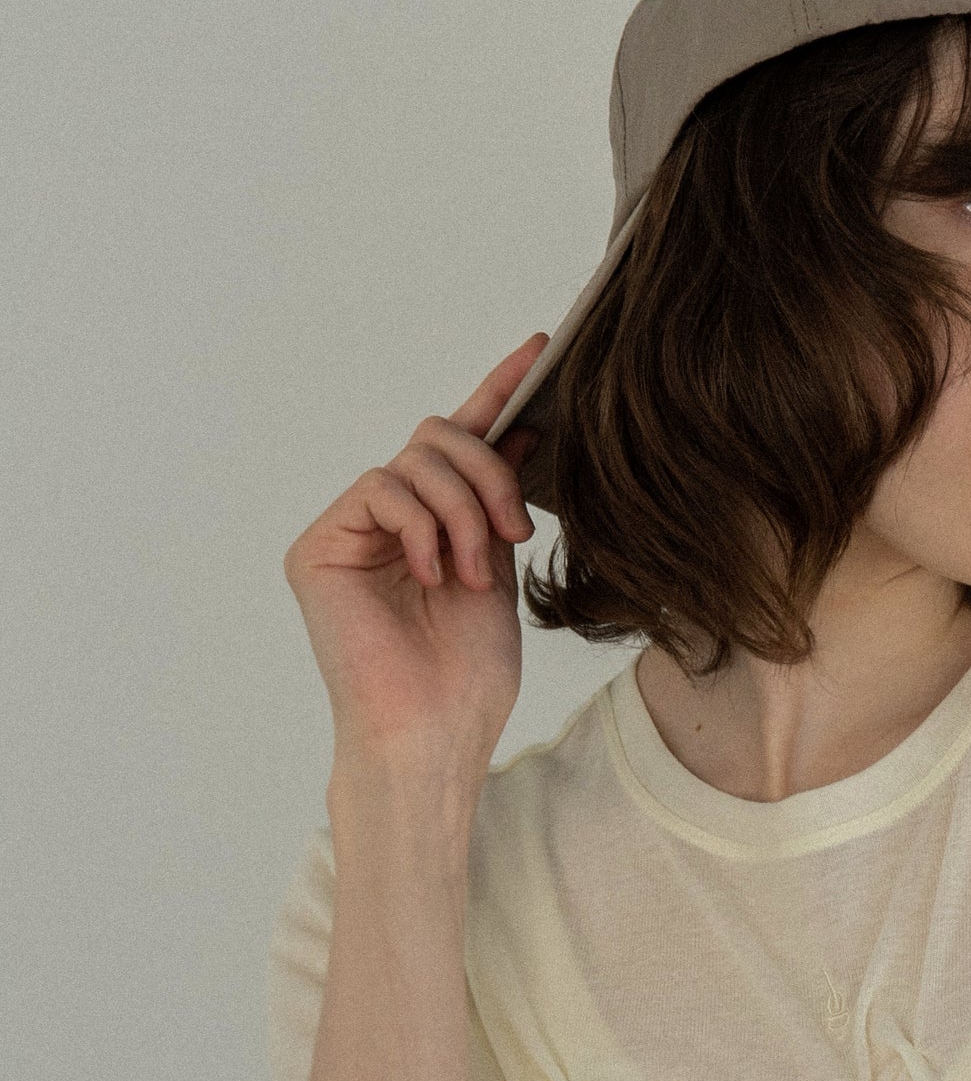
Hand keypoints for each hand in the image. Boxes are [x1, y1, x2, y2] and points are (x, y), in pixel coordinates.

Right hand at [283, 335, 547, 791]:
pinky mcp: (319, 544)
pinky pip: (382, 488)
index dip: (500, 392)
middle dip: (490, 473)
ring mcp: (350, 530)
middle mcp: (388, 520)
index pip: (463, 442)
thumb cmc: (467, 675)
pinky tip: (434, 573)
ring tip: (475, 572)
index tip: (540, 348)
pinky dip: (422, 526)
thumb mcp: (503, 567)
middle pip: (439, 437)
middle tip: (515, 530)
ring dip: (463, 509)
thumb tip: (524, 431)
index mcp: (435, 523)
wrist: (432, 733)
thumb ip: (500, 499)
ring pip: (417, 459)